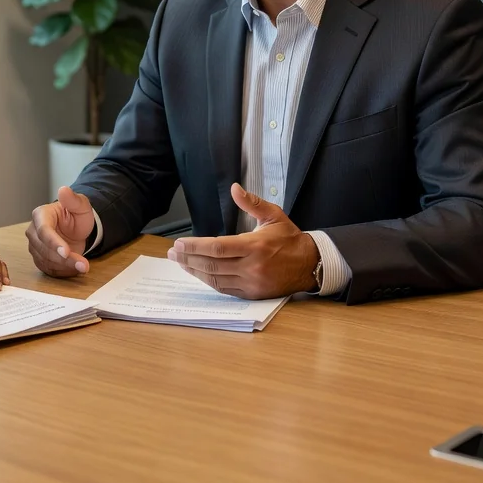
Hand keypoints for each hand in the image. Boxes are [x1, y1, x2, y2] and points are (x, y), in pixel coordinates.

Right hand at [26, 185, 93, 277]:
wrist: (76, 229)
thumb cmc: (76, 215)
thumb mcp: (81, 205)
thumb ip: (73, 199)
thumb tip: (63, 190)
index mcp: (41, 215)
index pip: (43, 230)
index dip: (53, 242)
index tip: (66, 252)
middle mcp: (33, 231)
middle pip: (44, 249)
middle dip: (64, 259)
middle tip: (83, 264)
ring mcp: (35, 246)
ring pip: (46, 261)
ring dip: (66, 267)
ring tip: (83, 266)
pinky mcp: (39, 259)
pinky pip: (49, 270)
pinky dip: (63, 272)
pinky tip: (75, 269)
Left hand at [166, 183, 319, 297]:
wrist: (310, 265)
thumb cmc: (289, 238)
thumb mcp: (274, 215)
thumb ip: (252, 203)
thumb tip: (234, 188)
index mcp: (255, 246)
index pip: (218, 247)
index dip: (196, 246)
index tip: (179, 243)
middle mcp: (252, 266)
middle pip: (212, 264)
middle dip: (188, 258)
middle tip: (172, 252)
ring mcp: (252, 283)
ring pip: (216, 279)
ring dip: (195, 271)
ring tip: (180, 262)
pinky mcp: (253, 294)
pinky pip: (225, 289)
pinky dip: (209, 281)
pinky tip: (198, 273)